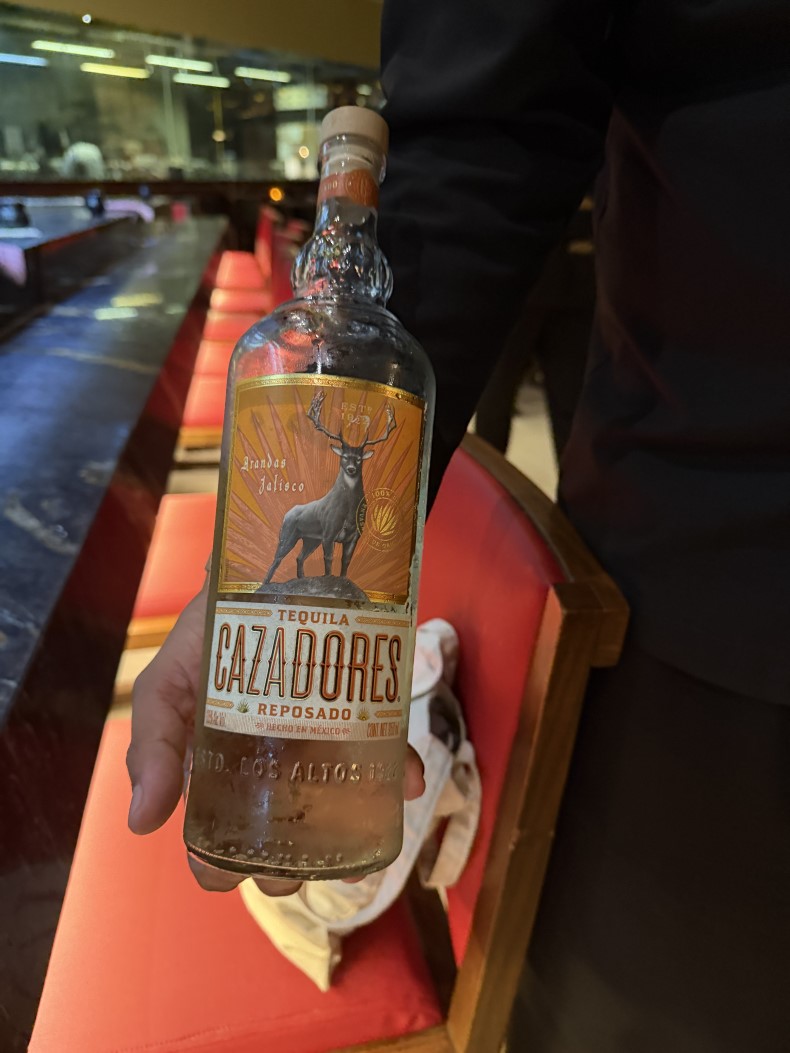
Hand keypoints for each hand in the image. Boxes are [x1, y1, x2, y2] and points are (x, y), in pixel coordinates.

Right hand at [127, 580, 425, 895]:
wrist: (264, 576)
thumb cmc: (210, 637)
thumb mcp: (166, 685)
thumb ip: (152, 746)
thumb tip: (140, 824)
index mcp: (221, 773)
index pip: (216, 839)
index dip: (218, 867)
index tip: (226, 874)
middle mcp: (275, 771)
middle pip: (283, 840)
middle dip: (293, 868)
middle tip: (298, 866)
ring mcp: (324, 747)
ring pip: (342, 813)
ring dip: (354, 844)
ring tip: (360, 856)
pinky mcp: (366, 719)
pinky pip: (391, 758)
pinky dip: (403, 776)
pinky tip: (409, 783)